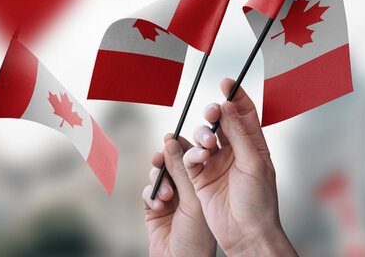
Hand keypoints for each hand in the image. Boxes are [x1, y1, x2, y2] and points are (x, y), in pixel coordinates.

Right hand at [142, 134, 214, 256]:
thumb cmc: (205, 234)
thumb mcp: (198, 195)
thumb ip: (184, 167)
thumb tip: (171, 140)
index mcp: (215, 177)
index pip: (204, 145)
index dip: (192, 135)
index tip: (180, 129)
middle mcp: (196, 182)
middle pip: (178, 154)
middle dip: (170, 152)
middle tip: (167, 147)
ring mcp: (176, 194)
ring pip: (161, 170)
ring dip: (160, 177)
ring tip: (167, 193)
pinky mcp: (157, 207)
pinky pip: (149, 190)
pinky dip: (152, 195)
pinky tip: (160, 207)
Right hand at [183, 79, 295, 256]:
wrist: (246, 233)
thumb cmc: (259, 201)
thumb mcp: (253, 163)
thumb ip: (239, 133)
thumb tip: (229, 105)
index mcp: (254, 145)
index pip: (245, 113)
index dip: (236, 96)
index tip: (226, 82)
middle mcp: (235, 151)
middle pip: (221, 121)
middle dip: (214, 113)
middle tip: (211, 112)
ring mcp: (217, 164)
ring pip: (203, 137)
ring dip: (203, 135)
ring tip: (208, 145)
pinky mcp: (200, 177)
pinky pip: (190, 157)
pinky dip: (190, 153)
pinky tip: (197, 157)